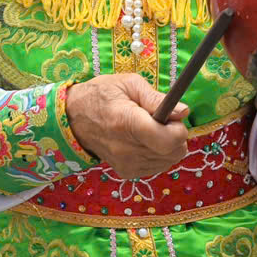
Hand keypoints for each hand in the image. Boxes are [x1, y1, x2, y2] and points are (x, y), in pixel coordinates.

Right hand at [63, 73, 190, 180]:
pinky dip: (158, 154)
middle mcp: (127, 149)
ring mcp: (126, 164)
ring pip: (169, 161)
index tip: (172, 117)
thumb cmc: (101, 95)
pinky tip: (144, 141)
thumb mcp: (128, 84)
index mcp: (128, 123)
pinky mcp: (126, 172)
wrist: (73, 118)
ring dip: (168, 145)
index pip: (169, 140)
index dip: (179, 130)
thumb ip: (156, 98)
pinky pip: (157, 166)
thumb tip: (184, 112)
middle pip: (174, 152)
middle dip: (176, 135)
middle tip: (162, 121)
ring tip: (150, 129)